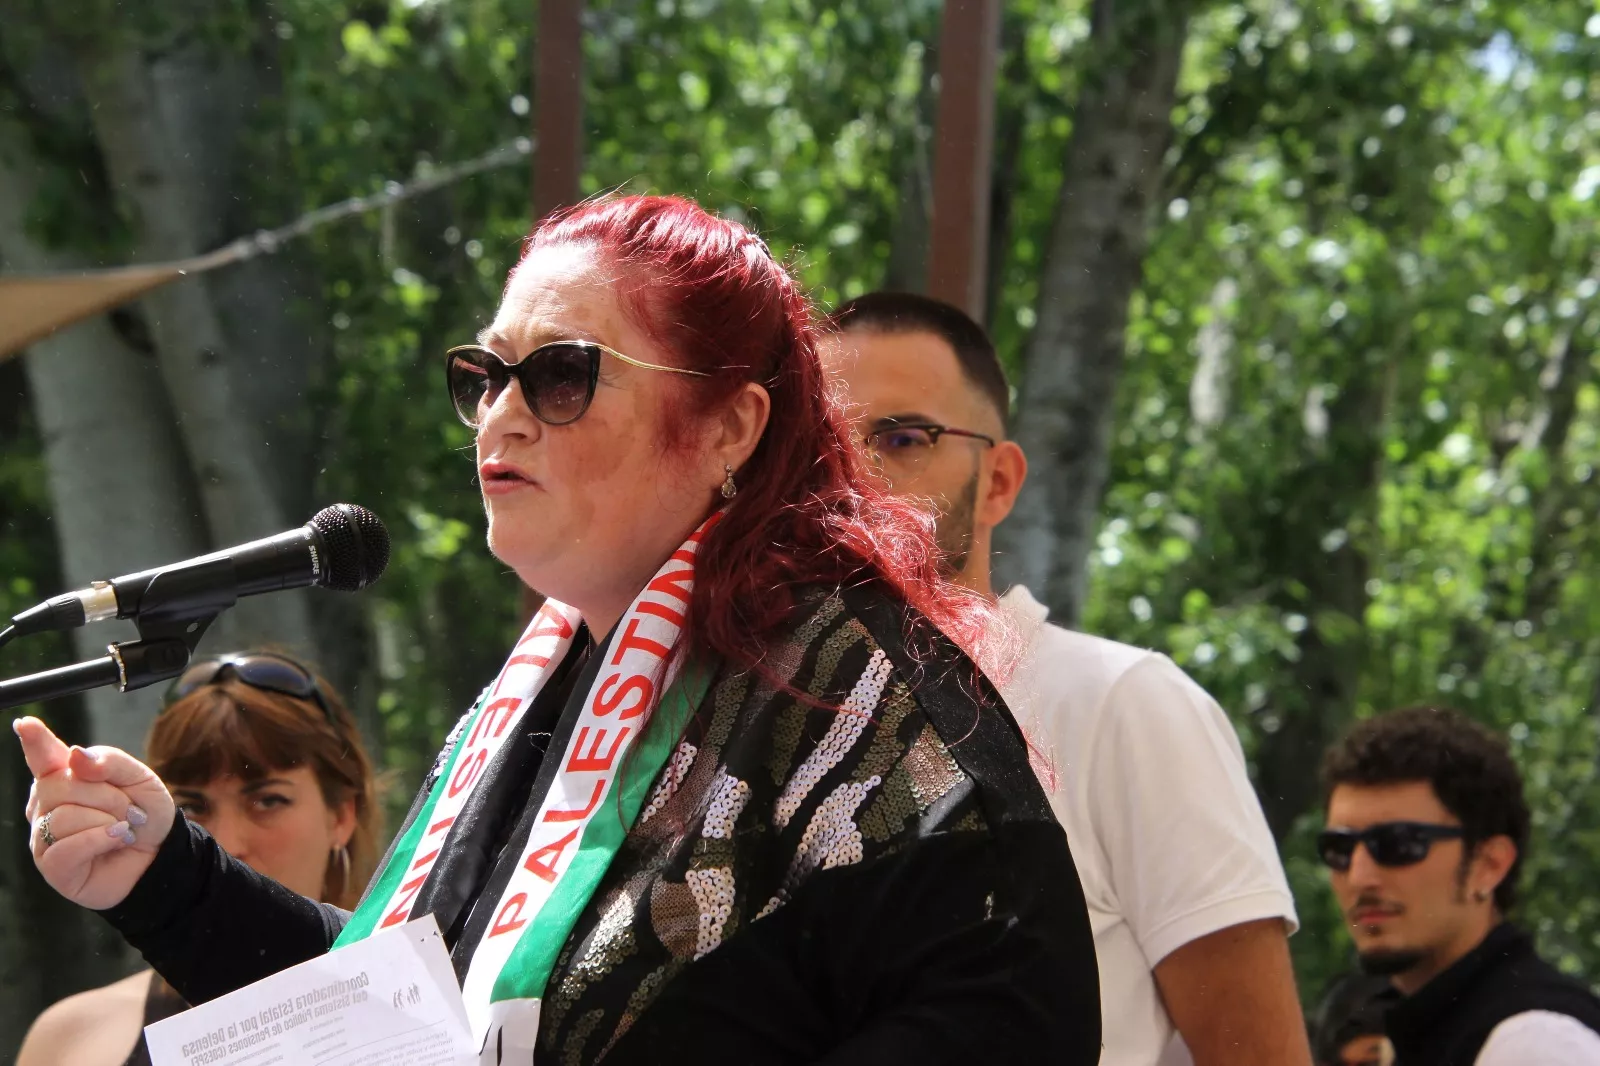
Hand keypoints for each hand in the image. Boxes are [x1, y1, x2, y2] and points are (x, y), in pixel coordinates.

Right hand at [14, 716, 174, 910]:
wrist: (160, 853)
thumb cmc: (143, 813)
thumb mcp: (139, 778)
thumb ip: (109, 762)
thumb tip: (74, 757)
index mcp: (64, 776)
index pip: (44, 755)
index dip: (35, 740)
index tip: (26, 725)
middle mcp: (46, 804)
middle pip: (61, 785)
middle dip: (107, 796)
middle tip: (128, 810)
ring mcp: (44, 836)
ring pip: (65, 816)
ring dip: (108, 820)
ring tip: (122, 829)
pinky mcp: (52, 865)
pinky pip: (67, 847)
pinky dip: (101, 840)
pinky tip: (116, 840)